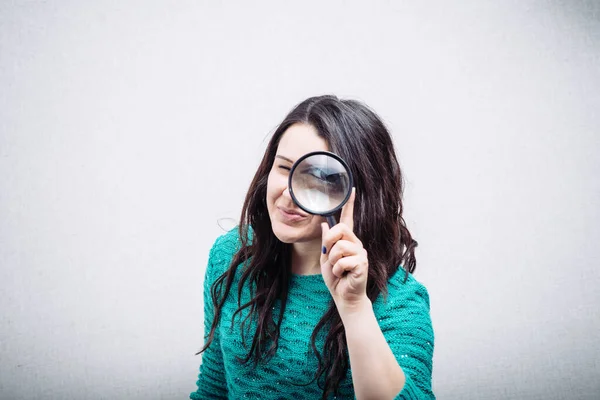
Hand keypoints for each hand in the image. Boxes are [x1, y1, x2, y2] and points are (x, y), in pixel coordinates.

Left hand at [320, 188, 368, 311]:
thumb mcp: (326, 258)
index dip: (349, 204)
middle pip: (340, 229)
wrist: (344, 297)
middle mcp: (356, 243)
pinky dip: (337, 270)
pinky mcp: (362, 263)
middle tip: (329, 256)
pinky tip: (343, 276)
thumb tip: (324, 225)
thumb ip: (326, 242)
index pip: (348, 219)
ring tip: (339, 270)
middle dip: (329, 242)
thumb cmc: (336, 279)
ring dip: (333, 260)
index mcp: (347, 240)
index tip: (352, 189)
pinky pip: (343, 261)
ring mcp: (361, 253)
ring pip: (339, 247)